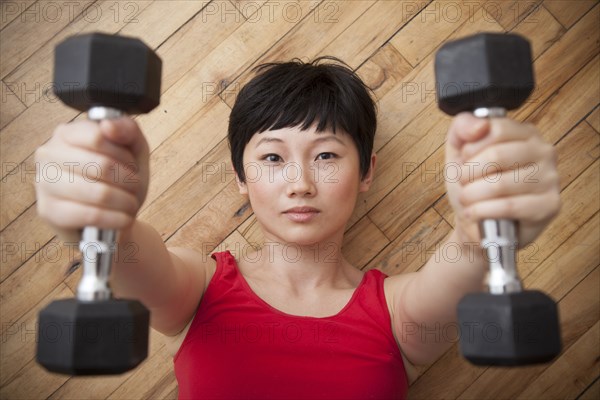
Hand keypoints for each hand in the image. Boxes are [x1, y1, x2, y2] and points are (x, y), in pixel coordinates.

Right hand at [34, 118, 149, 242]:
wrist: (109, 218)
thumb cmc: (118, 180)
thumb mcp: (132, 151)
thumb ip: (128, 130)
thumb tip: (108, 125)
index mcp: (66, 133)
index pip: (97, 137)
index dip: (124, 155)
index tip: (131, 165)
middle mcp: (48, 154)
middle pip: (101, 166)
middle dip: (129, 181)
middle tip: (134, 188)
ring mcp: (44, 183)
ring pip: (99, 192)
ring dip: (126, 201)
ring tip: (130, 204)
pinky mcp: (49, 211)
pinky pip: (92, 215)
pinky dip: (117, 219)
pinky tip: (123, 219)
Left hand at [445, 113, 560, 246]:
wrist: (476, 223)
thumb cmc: (472, 185)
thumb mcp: (457, 151)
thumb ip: (462, 127)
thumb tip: (480, 124)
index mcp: (525, 133)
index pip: (496, 128)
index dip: (470, 148)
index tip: (465, 161)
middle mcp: (544, 152)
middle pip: (496, 155)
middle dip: (468, 173)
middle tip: (464, 184)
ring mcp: (550, 179)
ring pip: (500, 183)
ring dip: (472, 195)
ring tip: (468, 199)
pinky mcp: (549, 206)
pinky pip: (509, 206)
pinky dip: (482, 211)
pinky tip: (474, 213)